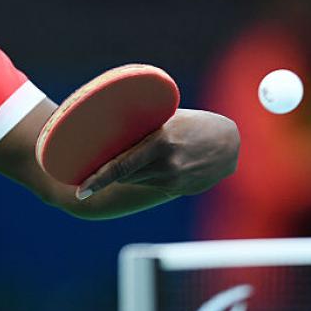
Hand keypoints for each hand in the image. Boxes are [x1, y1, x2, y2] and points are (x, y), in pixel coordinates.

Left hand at [76, 108, 238, 200]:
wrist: (231, 144)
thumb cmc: (196, 123)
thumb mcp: (170, 119)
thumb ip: (146, 128)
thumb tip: (113, 130)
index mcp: (160, 142)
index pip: (120, 166)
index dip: (98, 180)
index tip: (80, 191)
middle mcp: (166, 165)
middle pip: (125, 174)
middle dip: (108, 171)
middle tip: (92, 164)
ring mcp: (174, 180)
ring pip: (136, 181)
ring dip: (128, 173)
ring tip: (134, 156)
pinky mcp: (180, 189)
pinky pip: (151, 185)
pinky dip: (145, 176)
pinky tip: (152, 165)